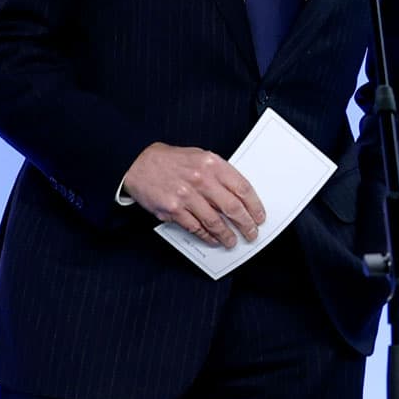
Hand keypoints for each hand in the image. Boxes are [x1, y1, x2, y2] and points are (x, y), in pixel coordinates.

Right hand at [121, 143, 265, 248]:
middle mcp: (201, 180)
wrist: (138, 163)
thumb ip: (220, 174)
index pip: (243, 188)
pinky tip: (212, 239)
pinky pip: (195, 228)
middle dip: (245, 224)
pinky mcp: (172, 210)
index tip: (260, 217)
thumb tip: (240, 196)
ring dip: (226, 235)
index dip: (255, 206)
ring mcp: (186, 196)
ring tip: (232, 241)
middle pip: (232, 207)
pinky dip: (206, 236)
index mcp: (212, 164)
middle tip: (251, 233)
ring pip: (215, 222)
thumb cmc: (172, 161)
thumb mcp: (201, 158)